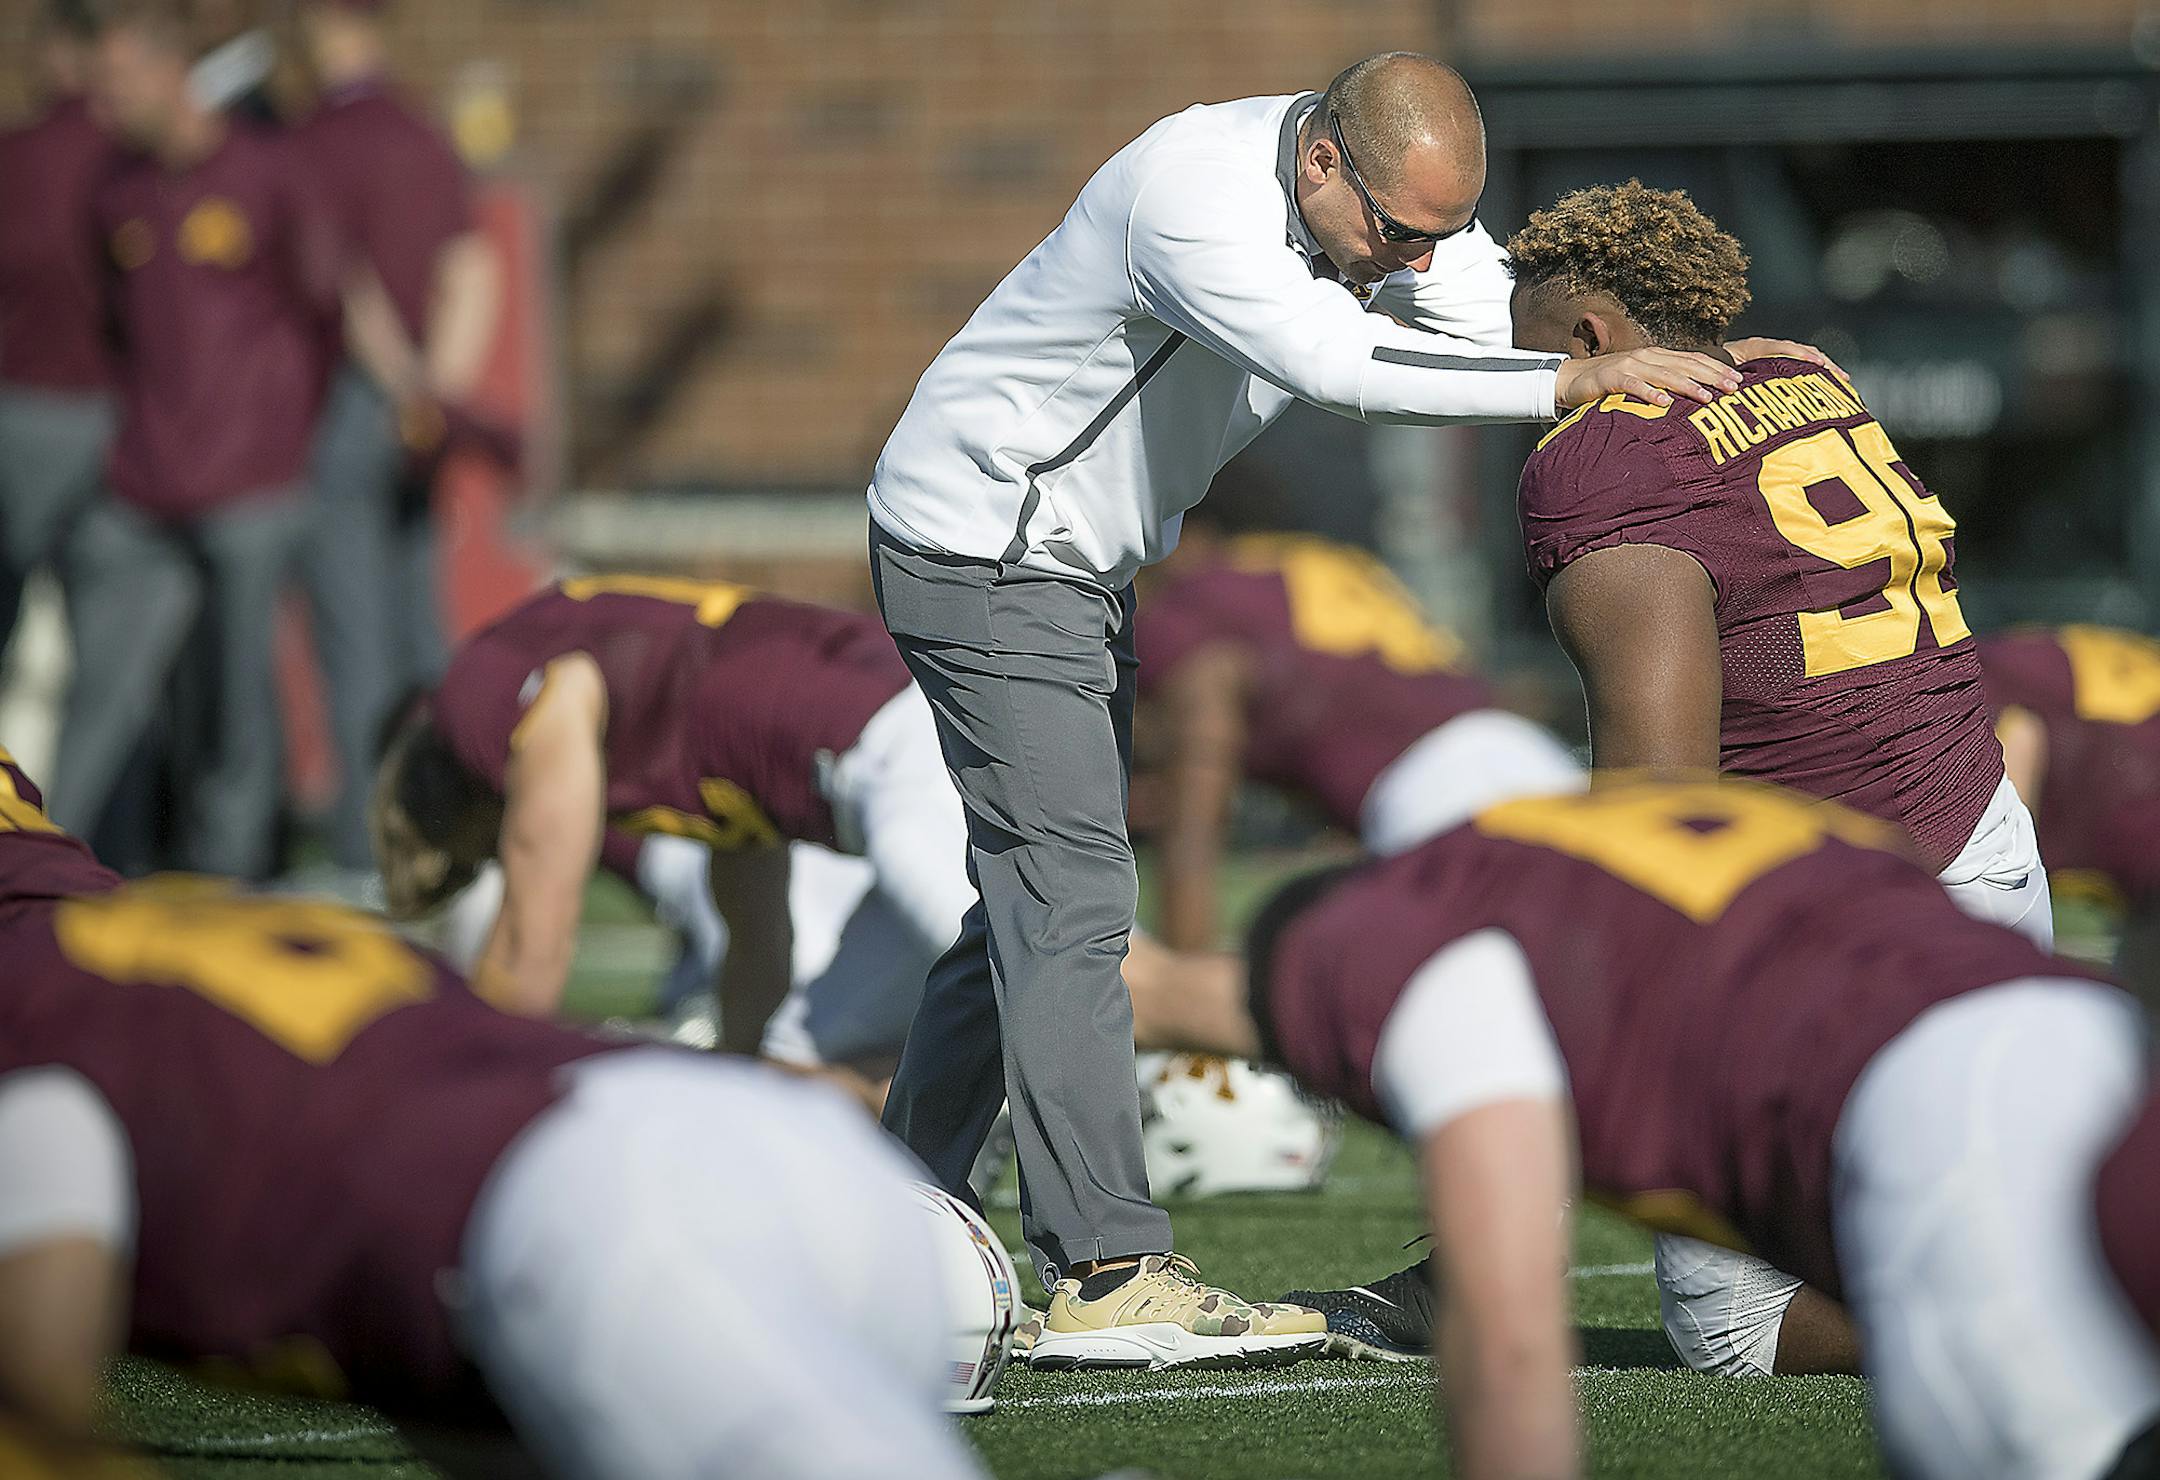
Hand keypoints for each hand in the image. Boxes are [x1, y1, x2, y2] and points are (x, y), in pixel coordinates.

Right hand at [1554, 349, 1740, 409]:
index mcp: (1657, 356)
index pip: (1693, 360)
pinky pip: (1633, 385)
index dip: (1717, 369)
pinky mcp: (1610, 377)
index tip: (1739, 380)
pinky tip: (1664, 403)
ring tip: (1706, 397)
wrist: (1571, 379)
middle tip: (1733, 388)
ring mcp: (1629, 365)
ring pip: (1664, 374)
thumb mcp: (1642, 380)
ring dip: (1687, 385)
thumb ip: (1664, 384)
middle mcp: (1647, 356)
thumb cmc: (1610, 384)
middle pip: (1685, 365)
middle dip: (1711, 376)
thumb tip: (1695, 397)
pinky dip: (1649, 393)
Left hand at [1723, 336, 1848, 381]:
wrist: (1706, 365)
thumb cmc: (1712, 371)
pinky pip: (1802, 363)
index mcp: (1754, 347)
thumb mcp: (1719, 374)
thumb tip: (1736, 387)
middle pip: (1802, 350)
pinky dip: (1817, 372)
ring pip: (1806, 355)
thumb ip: (1730, 377)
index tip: (1818, 365)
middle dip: (1823, 363)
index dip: (1801, 356)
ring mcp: (1775, 353)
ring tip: (1842, 381)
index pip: (1783, 348)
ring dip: (1825, 367)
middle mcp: (1768, 347)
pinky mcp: (1778, 361)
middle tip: (1841, 378)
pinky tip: (1830, 384)